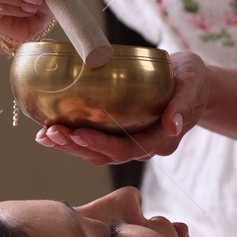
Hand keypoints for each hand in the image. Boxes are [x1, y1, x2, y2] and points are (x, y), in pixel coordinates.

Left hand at [35, 50, 210, 164]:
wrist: (192, 83)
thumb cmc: (192, 80)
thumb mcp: (193, 85)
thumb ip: (184, 104)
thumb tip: (173, 125)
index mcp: (160, 140)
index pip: (126, 148)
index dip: (100, 144)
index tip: (77, 132)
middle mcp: (143, 147)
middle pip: (105, 155)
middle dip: (75, 146)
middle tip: (50, 133)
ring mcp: (130, 143)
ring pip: (95, 153)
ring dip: (68, 146)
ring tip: (43, 135)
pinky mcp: (119, 134)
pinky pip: (93, 142)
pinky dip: (71, 139)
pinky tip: (50, 130)